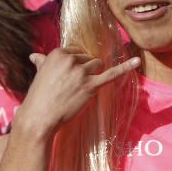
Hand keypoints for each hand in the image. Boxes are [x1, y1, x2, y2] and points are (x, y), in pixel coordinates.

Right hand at [17, 48, 139, 136]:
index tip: (68, 77)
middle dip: (84, 71)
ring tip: (78, 89)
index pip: (76, 52)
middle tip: (70, 87)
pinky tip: (137, 61)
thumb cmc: (38, 98)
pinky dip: (126, 67)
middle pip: (88, 59)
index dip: (75, 65)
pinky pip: (112, 74)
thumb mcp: (39, 75)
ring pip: (98, 65)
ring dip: (93, 76)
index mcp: (58, 53)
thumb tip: (34, 55)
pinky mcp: (91, 86)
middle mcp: (71, 59)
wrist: (39, 118)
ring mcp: (82, 72)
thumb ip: (41, 62)